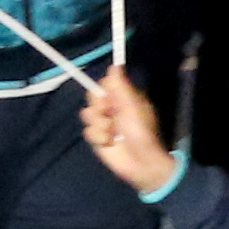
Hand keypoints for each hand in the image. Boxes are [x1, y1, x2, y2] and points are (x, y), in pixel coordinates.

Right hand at [81, 65, 176, 194]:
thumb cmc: (140, 132)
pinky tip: (109, 143)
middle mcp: (113, 109)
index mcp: (124, 99)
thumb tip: (115, 65)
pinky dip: (98, 137)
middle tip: (111, 115)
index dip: (103, 89)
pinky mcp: (97, 138)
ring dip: (100, 125)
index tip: (108, 97)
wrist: (140, 163)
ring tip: (113, 133)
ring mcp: (104, 123)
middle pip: (93, 98)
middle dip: (99, 107)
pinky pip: (87, 131)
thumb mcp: (132, 107)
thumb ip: (121, 87)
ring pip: (87, 114)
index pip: (105, 85)